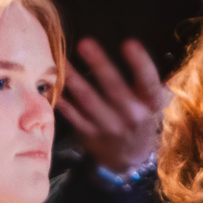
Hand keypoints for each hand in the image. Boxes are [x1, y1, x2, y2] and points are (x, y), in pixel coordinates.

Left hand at [59, 37, 168, 174]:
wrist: (129, 160)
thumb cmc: (139, 120)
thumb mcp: (151, 104)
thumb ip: (144, 81)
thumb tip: (132, 48)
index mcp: (150, 104)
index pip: (148, 82)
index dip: (140, 63)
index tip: (129, 43)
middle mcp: (132, 116)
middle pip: (115, 88)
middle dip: (99, 65)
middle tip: (85, 43)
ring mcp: (109, 126)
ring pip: (88, 100)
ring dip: (73, 79)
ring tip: (61, 60)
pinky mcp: (89, 134)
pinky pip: (72, 114)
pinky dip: (62, 99)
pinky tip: (51, 84)